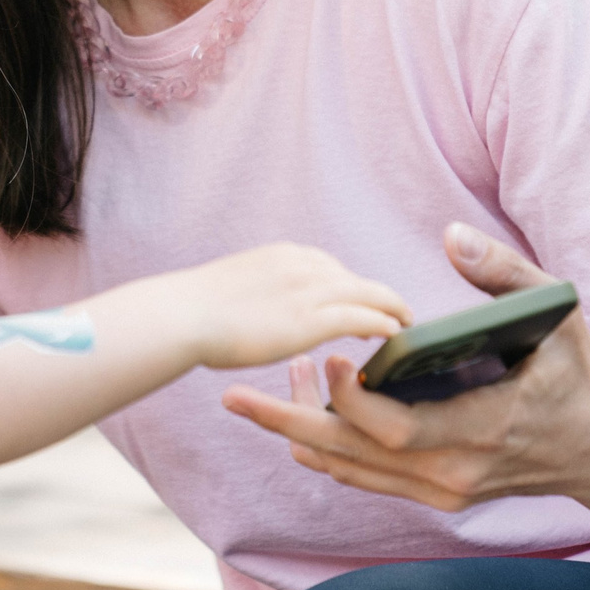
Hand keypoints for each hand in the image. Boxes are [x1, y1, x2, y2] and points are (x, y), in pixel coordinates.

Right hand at [175, 243, 409, 369]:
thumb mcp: (233, 288)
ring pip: (366, 293)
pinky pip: (361, 316)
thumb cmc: (194, 310)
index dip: (350, 286)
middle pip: (352, 278)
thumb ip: (256, 293)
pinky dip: (383, 322)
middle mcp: (301, 265)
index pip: (328, 267)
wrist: (182, 316)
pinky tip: (395, 333)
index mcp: (282, 256)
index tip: (362, 300)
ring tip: (407, 323)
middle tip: (398, 311)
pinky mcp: (309, 320)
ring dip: (391, 307)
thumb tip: (253, 309)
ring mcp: (307, 291)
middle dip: (378, 294)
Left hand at [220, 224, 589, 511]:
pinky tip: (299, 419)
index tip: (323, 359)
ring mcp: (446, 491)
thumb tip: (452, 237)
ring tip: (255, 399)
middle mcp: (458, 472)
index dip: (351, 402)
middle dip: (291, 422)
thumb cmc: (581, 377)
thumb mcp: (559, 316)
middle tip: (236, 395)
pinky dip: (331, 451)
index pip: (399, 430)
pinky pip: (370, 479)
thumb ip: (506, 275)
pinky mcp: (440, 494)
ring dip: (303, 435)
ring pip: (356, 472)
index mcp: (485, 429)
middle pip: (356, 458)